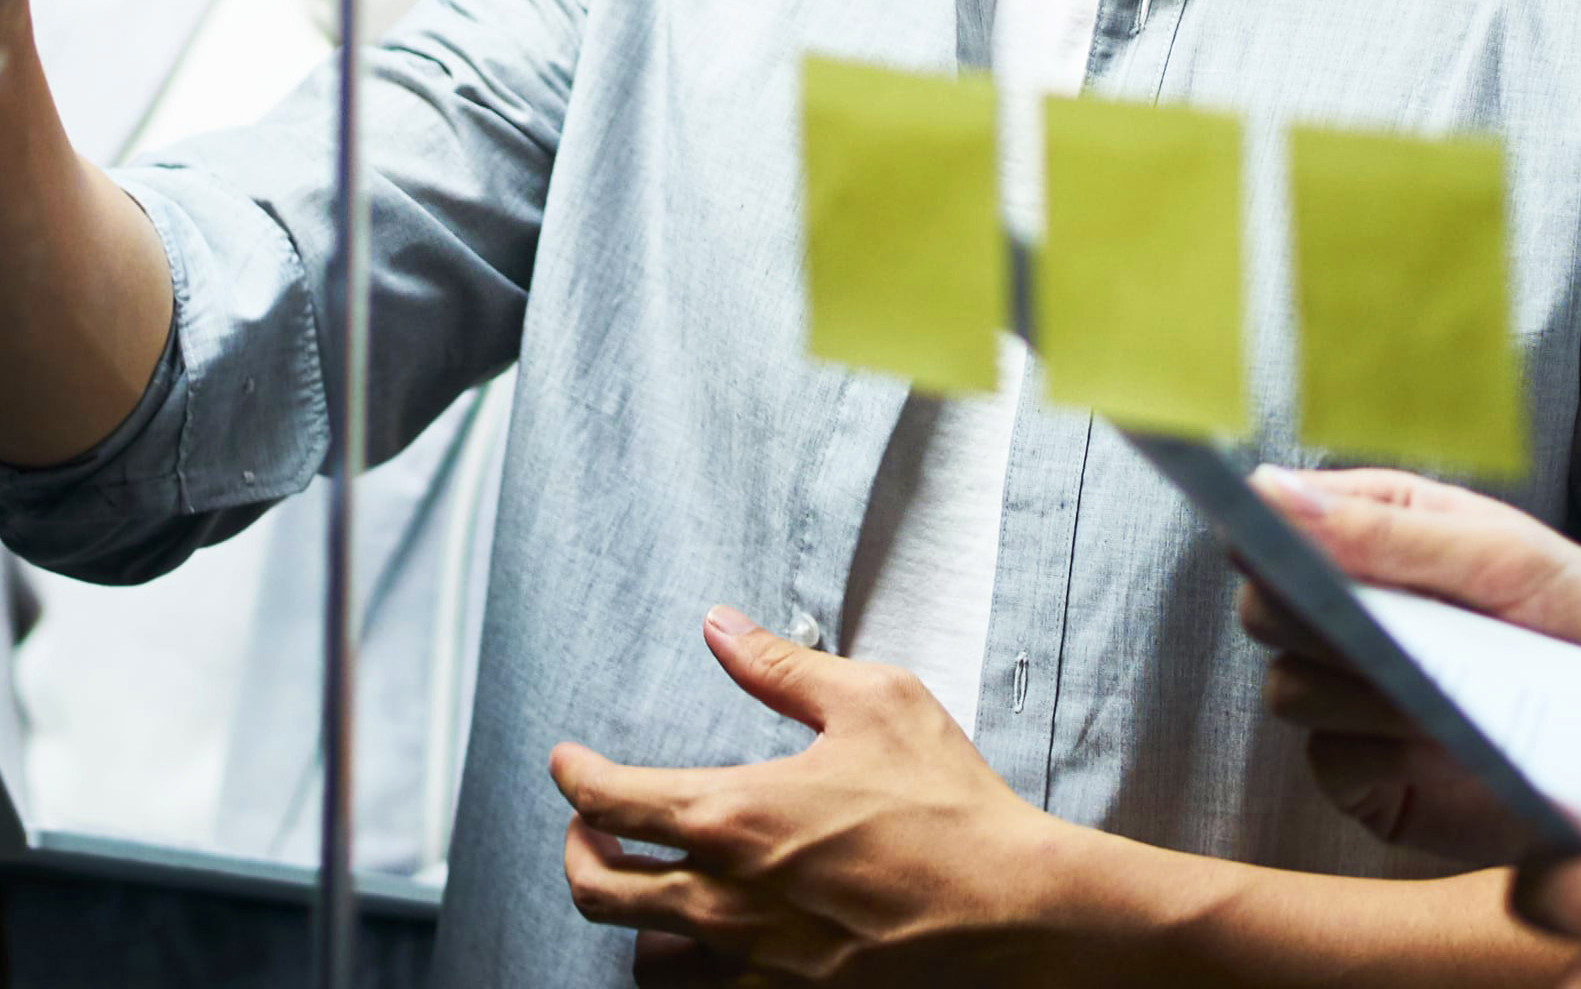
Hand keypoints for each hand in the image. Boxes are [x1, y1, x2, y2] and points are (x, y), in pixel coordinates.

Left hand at [550, 606, 1065, 982]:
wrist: (1014, 913)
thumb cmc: (948, 805)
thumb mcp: (872, 701)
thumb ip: (781, 665)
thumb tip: (719, 626)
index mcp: (738, 816)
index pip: (613, 802)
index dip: (573, 778)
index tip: (565, 763)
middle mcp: (728, 900)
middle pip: (598, 892)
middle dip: (576, 852)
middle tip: (587, 825)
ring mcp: (756, 964)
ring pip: (643, 959)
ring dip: (632, 918)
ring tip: (647, 885)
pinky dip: (688, 966)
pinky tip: (707, 939)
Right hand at [1240, 466, 1580, 861]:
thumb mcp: (1500, 557)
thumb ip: (1383, 532)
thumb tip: (1265, 490)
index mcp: (1376, 534)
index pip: (1279, 523)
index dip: (1261, 533)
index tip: (1262, 546)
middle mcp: (1356, 612)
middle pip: (1265, 609)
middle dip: (1306, 619)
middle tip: (1369, 629)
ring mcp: (1360, 697)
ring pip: (1287, 688)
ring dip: (1350, 691)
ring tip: (1430, 693)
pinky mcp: (1377, 778)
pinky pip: (1329, 764)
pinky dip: (1369, 755)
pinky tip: (1430, 744)